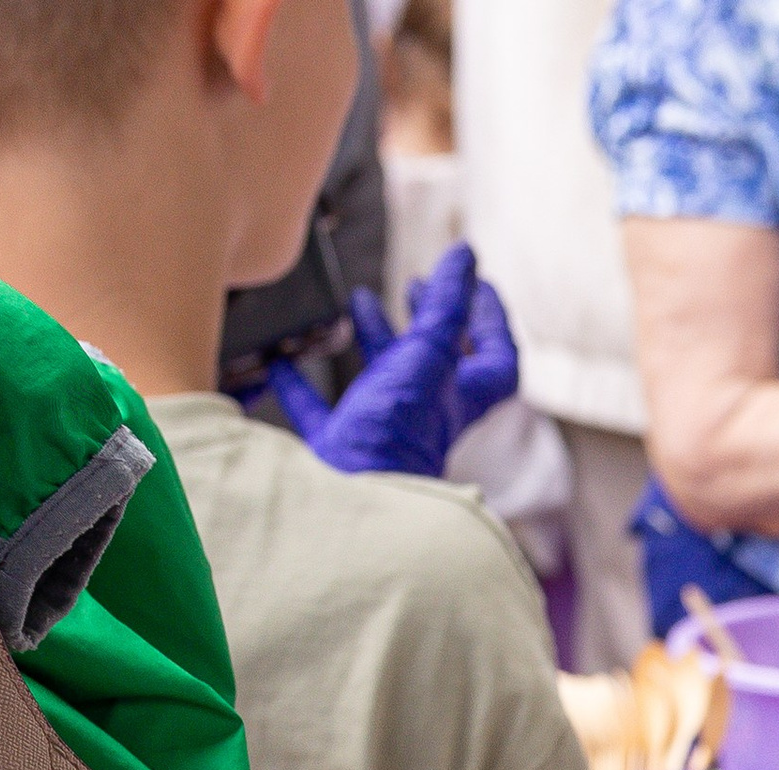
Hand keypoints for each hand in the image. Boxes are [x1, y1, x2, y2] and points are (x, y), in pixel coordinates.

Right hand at [267, 244, 518, 479]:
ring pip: (384, 379)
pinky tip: (283, 359)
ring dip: (374, 337)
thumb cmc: (396, 433)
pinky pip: (321, 412)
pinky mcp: (341, 448)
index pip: (495, 359)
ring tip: (358, 300)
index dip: (493, 319)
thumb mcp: (426, 357)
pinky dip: (301, 384)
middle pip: (439, 362)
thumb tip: (465, 258)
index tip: (478, 284)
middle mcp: (426, 415)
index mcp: (456, 397)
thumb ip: (445, 308)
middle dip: (429, 318)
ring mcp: (384, 432)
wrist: (353, 503)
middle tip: (415, 285)